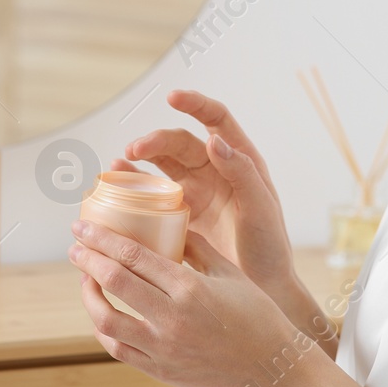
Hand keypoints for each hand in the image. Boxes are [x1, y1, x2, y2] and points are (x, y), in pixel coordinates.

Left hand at [68, 220, 331, 386]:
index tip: (83, 226)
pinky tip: (103, 313)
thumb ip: (197, 247)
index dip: (102, 238)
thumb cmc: (256, 314)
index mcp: (190, 288)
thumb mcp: (230, 272)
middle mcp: (172, 319)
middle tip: (75, 246)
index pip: (134, 256)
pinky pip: (119, 349)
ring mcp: (163, 348)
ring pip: (107, 321)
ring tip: (86, 280)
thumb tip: (171, 224)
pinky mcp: (160, 371)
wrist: (270, 368)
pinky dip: (104, 329)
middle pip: (114, 282)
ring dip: (89, 297)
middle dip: (87, 260)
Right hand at [115, 89, 299, 303]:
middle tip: (135, 149)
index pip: (217, 120)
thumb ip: (241, 173)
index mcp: (239, 161)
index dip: (195, 104)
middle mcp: (214, 170)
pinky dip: (134, 184)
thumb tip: (212, 140)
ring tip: (120, 162)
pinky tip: (118, 181)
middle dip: (156, 140)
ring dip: (139, 159)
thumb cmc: (269, 248)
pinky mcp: (178, 214)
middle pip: (180, 142)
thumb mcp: (261, 209)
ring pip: (161, 164)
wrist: (261, 289)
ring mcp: (194, 191)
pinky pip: (152, 192)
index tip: (173, 97)